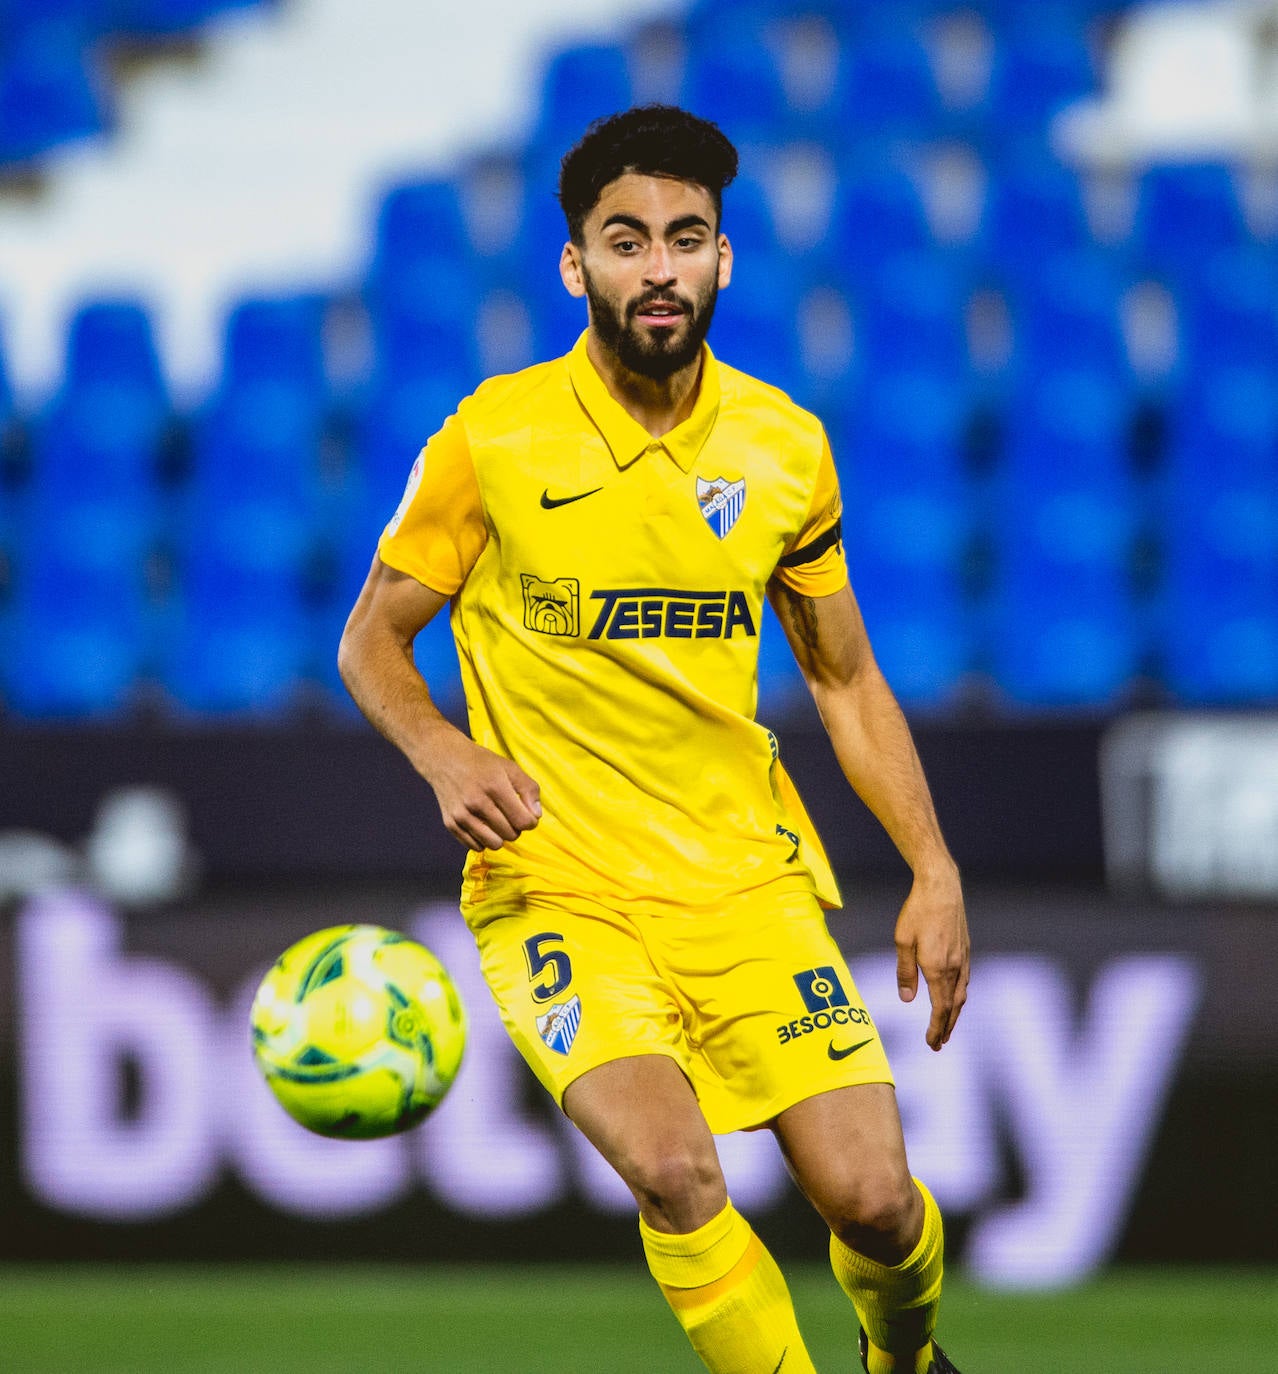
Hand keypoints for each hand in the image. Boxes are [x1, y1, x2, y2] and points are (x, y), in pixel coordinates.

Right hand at [419, 731, 541, 851]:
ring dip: (500, 836)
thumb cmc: (481, 763)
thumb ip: (529, 789)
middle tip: (510, 815)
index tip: (527, 815)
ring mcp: (461, 814)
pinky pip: (475, 846)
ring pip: (493, 844)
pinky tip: (483, 826)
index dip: (531, 821)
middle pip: (510, 834)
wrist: (444, 758)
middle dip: (516, 828)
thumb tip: (536, 816)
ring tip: (497, 822)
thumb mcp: (510, 767)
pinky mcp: (450, 823)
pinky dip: (483, 840)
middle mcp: (476, 802)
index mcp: (495, 786)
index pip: (523, 821)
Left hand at [894, 864, 968, 1050]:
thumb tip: (908, 999)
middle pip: (954, 1007)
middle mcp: (955, 967)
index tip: (931, 1043)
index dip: (936, 1028)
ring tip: (947, 1027)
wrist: (941, 887)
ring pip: (962, 995)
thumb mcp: (902, 941)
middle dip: (946, 1028)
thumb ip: (905, 972)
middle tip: (939, 1044)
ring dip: (954, 1015)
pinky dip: (960, 996)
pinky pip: (965, 980)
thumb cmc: (917, 911)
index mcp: (938, 968)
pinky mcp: (966, 949)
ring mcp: (963, 958)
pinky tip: (955, 998)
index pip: (940, 1008)